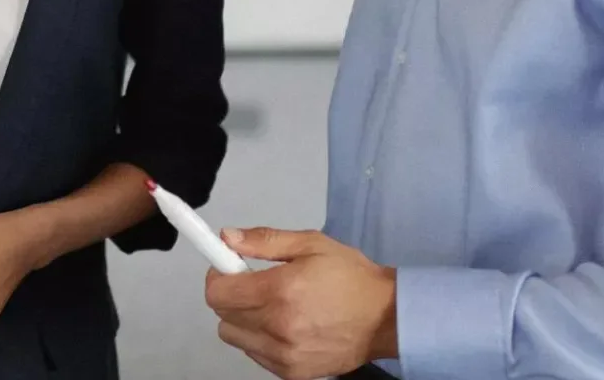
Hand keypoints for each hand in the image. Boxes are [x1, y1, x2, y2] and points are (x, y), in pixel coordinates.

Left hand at [204, 227, 397, 379]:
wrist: (386, 318)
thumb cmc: (350, 276)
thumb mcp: (311, 244)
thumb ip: (264, 240)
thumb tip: (227, 238)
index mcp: (279, 292)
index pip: (218, 293)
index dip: (217, 276)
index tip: (229, 268)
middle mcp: (278, 327)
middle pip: (222, 315)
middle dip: (232, 295)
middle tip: (255, 284)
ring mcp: (284, 355)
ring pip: (235, 337)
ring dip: (243, 320)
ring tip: (272, 306)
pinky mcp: (293, 373)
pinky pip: (255, 354)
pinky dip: (260, 339)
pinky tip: (284, 326)